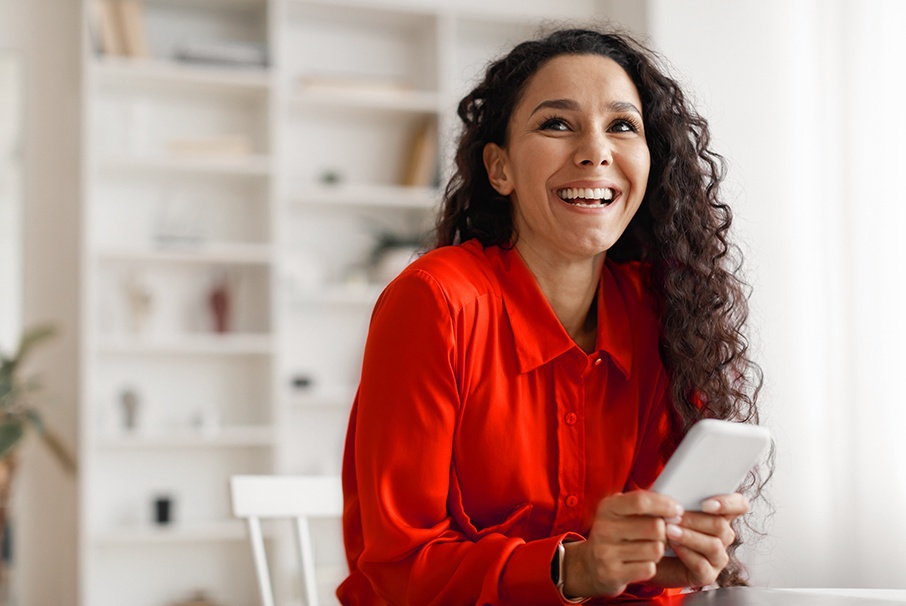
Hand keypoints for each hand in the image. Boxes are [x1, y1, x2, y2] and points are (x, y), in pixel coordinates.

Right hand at [562, 491, 682, 597]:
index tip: (677, 510)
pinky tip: (639, 563)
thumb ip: (643, 505)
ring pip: (655, 549)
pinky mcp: (612, 573)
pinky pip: (649, 568)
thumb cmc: (614, 535)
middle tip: (659, 536)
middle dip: (664, 533)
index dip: (664, 504)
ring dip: (658, 551)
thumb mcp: (620, 513)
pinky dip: (649, 566)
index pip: (641, 501)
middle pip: (655, 527)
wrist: (589, 565)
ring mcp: (606, 552)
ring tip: (647, 550)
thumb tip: (675, 511)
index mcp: (607, 508)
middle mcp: (604, 528)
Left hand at [652, 493, 748, 588]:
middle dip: (695, 519)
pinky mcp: (707, 575)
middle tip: (673, 516)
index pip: (739, 505)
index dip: (729, 503)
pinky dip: (686, 553)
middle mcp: (723, 536)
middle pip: (721, 525)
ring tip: (669, 530)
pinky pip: (702, 565)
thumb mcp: (668, 507)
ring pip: (713, 545)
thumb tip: (677, 490)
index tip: (707, 504)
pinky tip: (673, 546)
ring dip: (689, 536)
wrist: (648, 553)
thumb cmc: (660, 526)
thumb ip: (678, 498)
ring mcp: (717, 557)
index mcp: (719, 515)